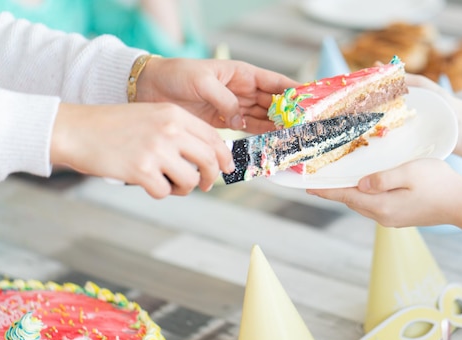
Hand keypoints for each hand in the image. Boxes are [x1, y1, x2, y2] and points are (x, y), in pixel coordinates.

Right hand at [51, 102, 234, 197]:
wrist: (75, 130)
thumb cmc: (112, 126)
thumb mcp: (150, 116)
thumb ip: (178, 131)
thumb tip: (206, 158)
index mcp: (174, 114)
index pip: (213, 137)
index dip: (224, 157)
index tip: (226, 169)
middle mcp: (169, 130)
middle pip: (208, 161)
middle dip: (210, 177)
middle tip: (204, 185)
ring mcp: (156, 150)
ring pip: (190, 180)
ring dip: (182, 188)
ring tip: (167, 182)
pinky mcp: (141, 170)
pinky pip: (164, 192)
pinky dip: (158, 192)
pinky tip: (146, 183)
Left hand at [136, 57, 297, 132]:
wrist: (150, 89)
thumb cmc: (175, 75)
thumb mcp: (202, 81)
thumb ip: (224, 100)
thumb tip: (240, 120)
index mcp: (241, 73)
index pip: (275, 82)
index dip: (294, 91)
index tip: (311, 102)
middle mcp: (242, 90)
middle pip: (273, 103)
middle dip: (290, 115)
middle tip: (306, 128)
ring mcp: (234, 107)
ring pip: (263, 118)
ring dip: (278, 128)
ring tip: (293, 139)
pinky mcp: (224, 122)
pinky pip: (248, 129)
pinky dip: (260, 137)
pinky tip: (271, 144)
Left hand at [307, 158, 461, 228]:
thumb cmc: (439, 184)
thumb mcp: (410, 173)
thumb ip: (383, 178)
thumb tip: (361, 184)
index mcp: (382, 206)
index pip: (346, 197)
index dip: (326, 191)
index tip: (307, 186)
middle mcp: (382, 216)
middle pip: (351, 201)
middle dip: (334, 191)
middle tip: (317, 179)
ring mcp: (391, 219)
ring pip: (362, 203)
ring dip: (348, 192)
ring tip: (336, 179)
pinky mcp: (399, 216)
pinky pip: (374, 204)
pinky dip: (363, 194)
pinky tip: (363, 184)